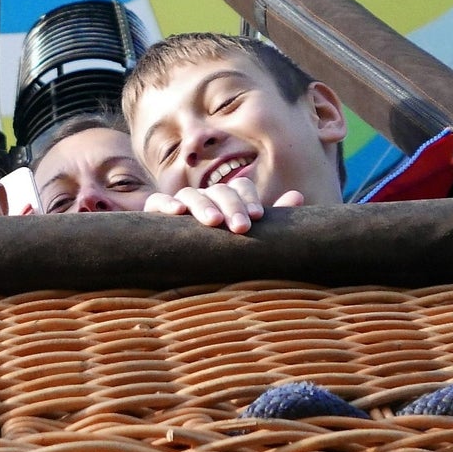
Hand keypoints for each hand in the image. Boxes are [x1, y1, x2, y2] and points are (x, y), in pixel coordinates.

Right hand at [142, 175, 304, 233]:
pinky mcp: (155, 214)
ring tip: (214, 223)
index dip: (249, 199)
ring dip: (204, 205)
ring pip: (191, 194)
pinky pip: (157, 202)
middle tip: (242, 227)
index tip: (258, 217)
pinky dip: (166, 203)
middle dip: (232, 206)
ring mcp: (180, 203)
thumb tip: (297, 195)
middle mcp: (206, 197)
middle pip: (219, 190)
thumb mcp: (246, 235)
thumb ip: (272, 219)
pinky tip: (176, 213)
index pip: (241, 187)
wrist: (177, 263)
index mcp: (228, 199)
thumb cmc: (221, 249)